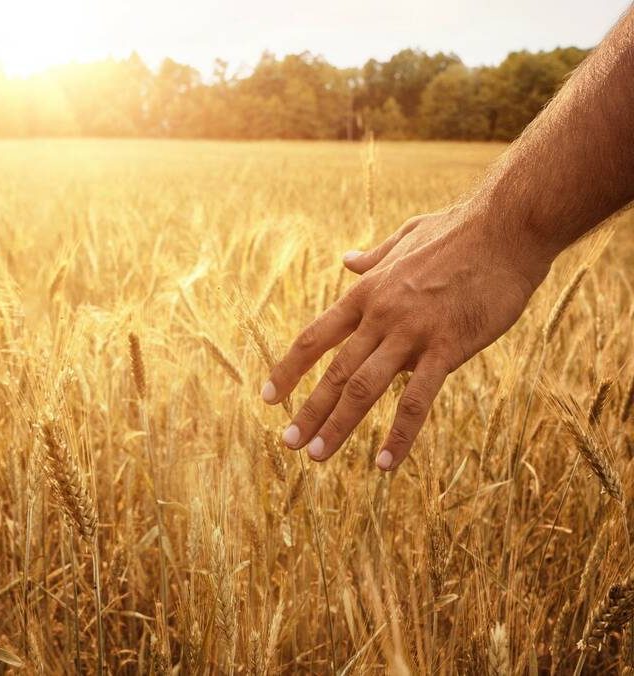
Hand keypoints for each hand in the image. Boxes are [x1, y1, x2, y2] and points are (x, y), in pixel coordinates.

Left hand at [261, 206, 549, 469]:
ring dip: (337, 426)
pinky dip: (399, 434)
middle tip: (287, 443)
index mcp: (366, 293)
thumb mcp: (406, 238)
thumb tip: (348, 260)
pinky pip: (417, 400)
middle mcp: (380, 315)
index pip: (315, 338)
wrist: (509, 226)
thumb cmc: (461, 231)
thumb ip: (374, 257)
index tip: (268, 397)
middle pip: (334, 372)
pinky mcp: (448, 347)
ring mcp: (412, 332)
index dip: (288, 369)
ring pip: (363, 388)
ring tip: (317, 456)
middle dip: (308, 411)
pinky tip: (385, 463)